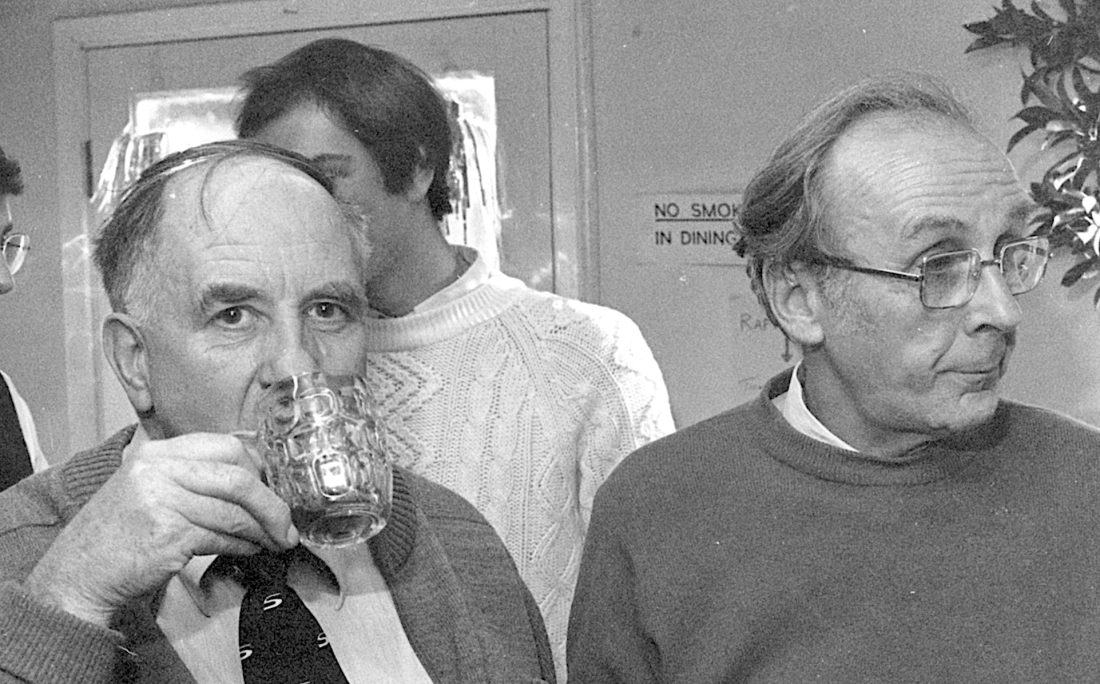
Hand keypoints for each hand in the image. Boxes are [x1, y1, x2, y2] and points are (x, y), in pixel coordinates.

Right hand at [24, 432, 298, 626]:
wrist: (78, 574)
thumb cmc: (120, 534)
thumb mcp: (148, 489)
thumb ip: (193, 477)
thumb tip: (256, 479)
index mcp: (157, 453)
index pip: (226, 445)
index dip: (258, 467)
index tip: (273, 487)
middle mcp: (159, 470)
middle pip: (238, 475)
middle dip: (271, 501)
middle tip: (286, 522)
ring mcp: (163, 500)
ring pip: (234, 510)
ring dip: (263, 529)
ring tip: (276, 540)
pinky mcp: (169, 534)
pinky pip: (223, 536)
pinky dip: (244, 545)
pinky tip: (251, 550)